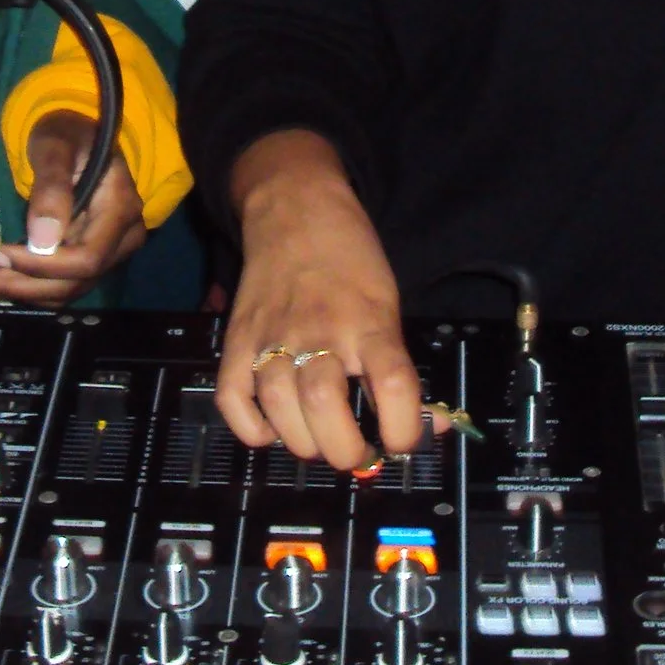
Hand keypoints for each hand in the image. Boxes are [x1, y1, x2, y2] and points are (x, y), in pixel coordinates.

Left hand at [0, 111, 147, 304]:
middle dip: (17, 285)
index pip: (86, 259)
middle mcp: (121, 240)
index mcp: (120, 209)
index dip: (41, 266)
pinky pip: (56, 285)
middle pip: (71, 283)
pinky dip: (21, 288)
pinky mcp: (86, 261)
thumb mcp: (56, 146)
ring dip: (12, 292)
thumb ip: (52, 188)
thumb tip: (43, 242)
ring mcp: (107, 254)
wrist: (75, 138)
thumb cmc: (67, 133)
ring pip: (61, 291)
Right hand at [215, 130, 429, 468]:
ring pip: (280, 407)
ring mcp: (272, 337)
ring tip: (318, 441)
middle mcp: (320, 331)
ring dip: (303, 443)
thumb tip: (431, 427)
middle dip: (345, 450)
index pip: (393, 385)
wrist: (295, 212)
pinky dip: (252, 428)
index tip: (401, 442)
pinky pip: (233, 399)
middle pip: (326, 406)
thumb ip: (400, 367)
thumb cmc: (350, 261)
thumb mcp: (388, 305)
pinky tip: (273, 429)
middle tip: (355, 451)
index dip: (403, 429)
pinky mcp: (237, 341)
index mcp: (368, 322)